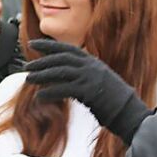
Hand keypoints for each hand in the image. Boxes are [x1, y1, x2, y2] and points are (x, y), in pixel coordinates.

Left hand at [24, 39, 150, 144]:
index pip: (67, 48)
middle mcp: (91, 66)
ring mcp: (91, 78)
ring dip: (42, 75)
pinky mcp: (89, 92)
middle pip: (61, 59)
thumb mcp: (98, 80)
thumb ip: (83, 74)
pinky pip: (64, 89)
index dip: (48, 45)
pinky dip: (50, 92)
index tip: (33, 45)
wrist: (129, 112)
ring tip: (29, 79)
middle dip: (42, 61)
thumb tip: (62, 75)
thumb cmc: (113, 100)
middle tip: (27, 66)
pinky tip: (40, 97)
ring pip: (61, 72)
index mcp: (93, 62)